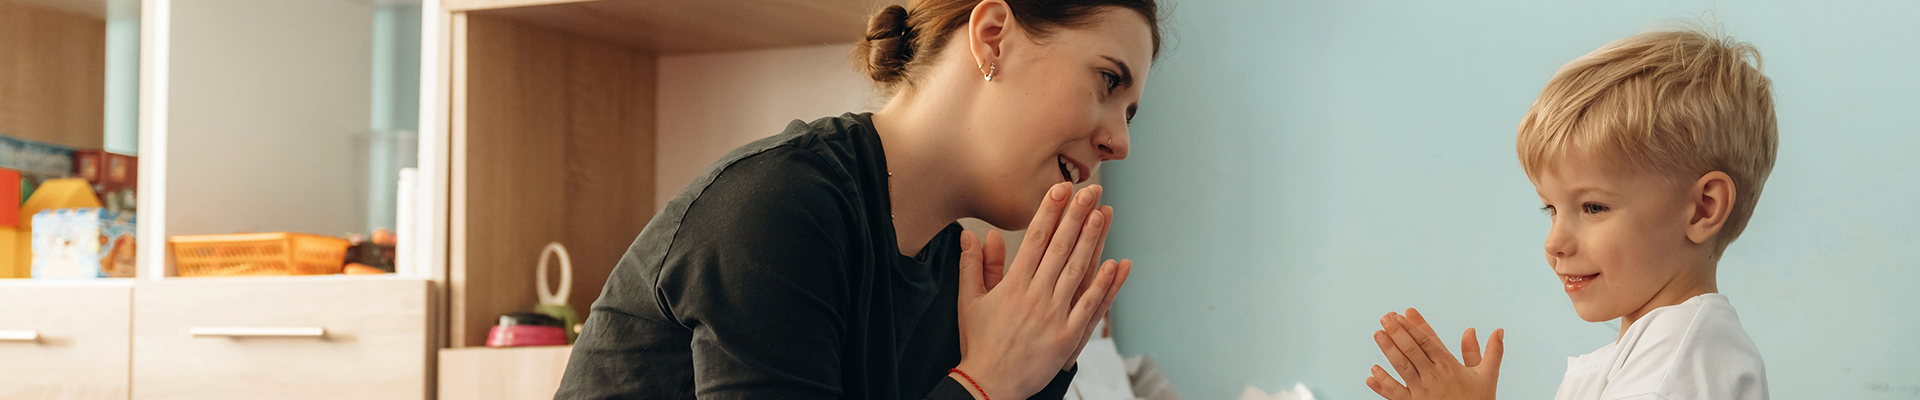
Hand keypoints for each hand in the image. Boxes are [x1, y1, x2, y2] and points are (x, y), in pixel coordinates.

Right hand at [954, 183, 1132, 399]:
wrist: (989, 385)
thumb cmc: (979, 342)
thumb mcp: (969, 301)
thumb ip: (974, 265)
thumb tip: (972, 234)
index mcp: (1012, 286)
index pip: (1034, 240)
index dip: (1050, 212)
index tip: (1061, 189)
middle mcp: (1034, 297)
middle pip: (1060, 249)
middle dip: (1077, 217)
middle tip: (1092, 191)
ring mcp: (1053, 317)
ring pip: (1077, 272)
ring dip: (1092, 241)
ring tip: (1103, 215)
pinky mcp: (1067, 337)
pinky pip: (1089, 306)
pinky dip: (1104, 285)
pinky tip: (1116, 264)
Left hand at [1365, 308, 1503, 399]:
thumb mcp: (1488, 376)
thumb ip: (1490, 352)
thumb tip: (1497, 331)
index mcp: (1450, 367)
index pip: (1429, 341)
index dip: (1415, 326)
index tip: (1404, 313)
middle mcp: (1434, 377)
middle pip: (1412, 349)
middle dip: (1397, 331)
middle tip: (1385, 317)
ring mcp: (1422, 392)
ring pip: (1402, 366)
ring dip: (1388, 349)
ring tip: (1378, 334)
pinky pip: (1395, 393)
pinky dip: (1383, 383)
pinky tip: (1372, 373)